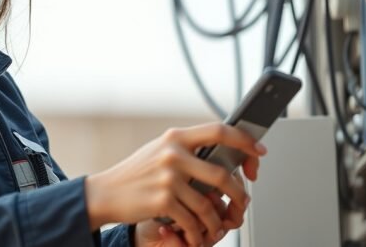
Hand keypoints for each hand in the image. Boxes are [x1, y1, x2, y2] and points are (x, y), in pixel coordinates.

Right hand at [85, 123, 265, 246]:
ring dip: (217, 221)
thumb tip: (222, 152)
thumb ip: (186, 149)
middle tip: (241, 203)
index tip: (258, 151)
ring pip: (210, 203)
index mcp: (175, 137)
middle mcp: (173, 153)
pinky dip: (198, 232)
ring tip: (216, 225)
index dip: (244, 140)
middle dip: (239, 194)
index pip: (218, 130)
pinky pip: (193, 220)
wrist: (106, 192)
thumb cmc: (135, 174)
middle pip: (222, 173)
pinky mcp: (162, 200)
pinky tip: (195, 234)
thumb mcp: (159, 151)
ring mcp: (168, 177)